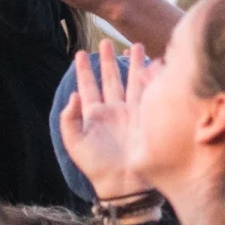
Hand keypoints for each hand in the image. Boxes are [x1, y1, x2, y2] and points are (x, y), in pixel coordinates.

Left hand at [58, 42, 153, 198]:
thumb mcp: (74, 143)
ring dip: (134, 64)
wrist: (124, 183)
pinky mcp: (147, 116)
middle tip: (106, 41)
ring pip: (132, 81)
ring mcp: (132, 112)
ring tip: (136, 46)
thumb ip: (69, 118)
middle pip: (111, 78)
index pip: (88, 86)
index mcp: (94, 115)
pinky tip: (155, 63)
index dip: (84, 70)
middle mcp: (113, 110)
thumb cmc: (96, 165)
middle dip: (108, 60)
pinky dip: (151, 77)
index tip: (80, 53)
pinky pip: (149, 92)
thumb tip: (73, 94)